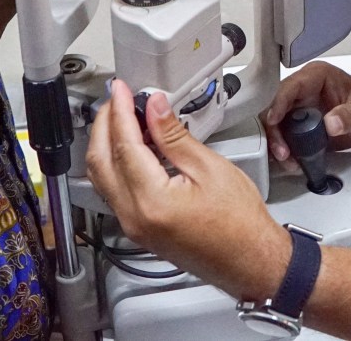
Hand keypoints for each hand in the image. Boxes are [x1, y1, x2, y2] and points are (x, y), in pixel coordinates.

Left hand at [85, 80, 289, 299]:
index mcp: (151, 201)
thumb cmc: (240, 223)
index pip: (123, 145)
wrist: (251, 260)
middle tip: (118, 99)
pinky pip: (114, 191)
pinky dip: (117, 164)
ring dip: (107, 144)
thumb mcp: (210, 167)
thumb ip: (175, 136)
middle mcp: (134, 217)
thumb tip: (155, 108)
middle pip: (100, 161)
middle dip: (105, 124)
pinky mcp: (138, 230)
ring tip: (125, 118)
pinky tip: (133, 147)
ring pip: (102, 177)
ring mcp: (133, 226)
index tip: (121, 90)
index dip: (120, 111)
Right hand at [263, 61, 350, 163]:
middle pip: (275, 107)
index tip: (273, 120)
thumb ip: (348, 116)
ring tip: (288, 160)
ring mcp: (297, 108)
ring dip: (277, 143)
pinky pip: (283, 137)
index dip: (278, 103)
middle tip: (282, 151)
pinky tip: (292, 161)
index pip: (289, 87)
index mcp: (314, 77)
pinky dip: (285, 151)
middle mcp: (301, 91)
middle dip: (274, 131)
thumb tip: (331, 124)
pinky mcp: (297, 125)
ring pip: (275, 124)